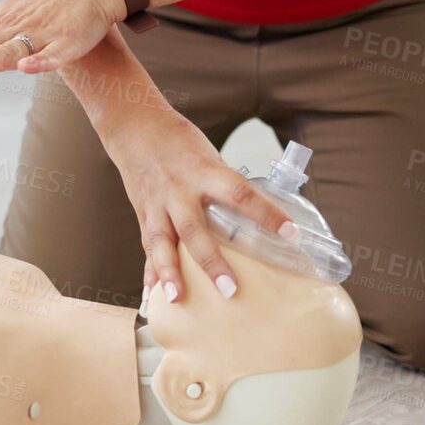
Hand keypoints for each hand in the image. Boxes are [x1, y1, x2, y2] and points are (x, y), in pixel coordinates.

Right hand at [104, 107, 295, 303]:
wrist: (134, 125)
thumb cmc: (178, 140)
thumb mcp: (209, 155)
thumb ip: (225, 186)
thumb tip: (255, 215)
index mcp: (204, 171)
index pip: (240, 193)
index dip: (266, 212)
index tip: (290, 233)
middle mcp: (180, 190)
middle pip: (195, 229)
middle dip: (211, 262)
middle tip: (229, 290)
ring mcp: (158, 204)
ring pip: (162, 242)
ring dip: (170, 272)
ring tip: (178, 298)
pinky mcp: (143, 214)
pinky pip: (147, 247)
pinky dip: (149, 272)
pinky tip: (152, 295)